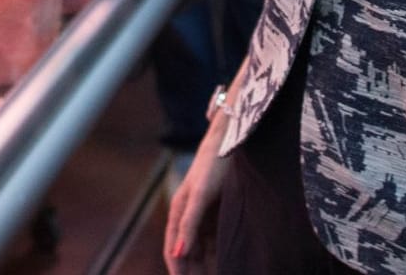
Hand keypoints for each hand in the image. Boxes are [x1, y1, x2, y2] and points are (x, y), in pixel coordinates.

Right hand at [164, 134, 225, 273]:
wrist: (231, 142)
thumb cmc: (213, 166)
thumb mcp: (201, 195)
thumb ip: (189, 224)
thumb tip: (178, 253)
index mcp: (178, 213)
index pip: (174, 252)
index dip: (178, 272)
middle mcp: (189, 218)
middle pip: (188, 256)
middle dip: (194, 273)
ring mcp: (204, 218)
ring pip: (203, 252)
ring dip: (207, 268)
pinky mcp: (219, 215)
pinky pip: (217, 243)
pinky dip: (220, 257)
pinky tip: (229, 266)